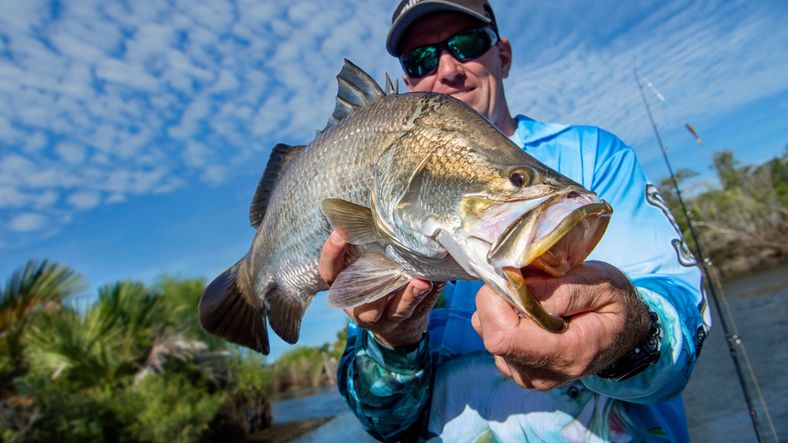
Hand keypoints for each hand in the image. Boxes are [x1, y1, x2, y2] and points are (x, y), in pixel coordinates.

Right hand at [319, 231, 443, 347]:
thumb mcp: (362, 269)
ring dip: (410, 295)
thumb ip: (365, 248)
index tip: (339, 232)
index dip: (331, 254)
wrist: (396, 328)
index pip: (330, 272)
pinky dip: (431, 295)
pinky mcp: (411, 320)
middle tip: (380, 262)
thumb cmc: (375, 285)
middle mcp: (362, 308)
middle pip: (361, 303)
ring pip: (397, 310)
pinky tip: (438, 281)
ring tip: (422, 281)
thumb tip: (377, 212)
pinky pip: (421, 308)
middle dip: (371, 288)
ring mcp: (388, 318)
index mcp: (345, 290)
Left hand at [470, 261, 650, 390]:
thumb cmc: (614, 306)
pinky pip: (492, 336)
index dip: (495, 302)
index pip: (503, 336)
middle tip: (526, 282)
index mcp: (566, 355)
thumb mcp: (600, 285)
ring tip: (533, 298)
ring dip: (500, 307)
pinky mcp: (517, 369)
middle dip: (498, 299)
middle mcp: (541, 373)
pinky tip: (528, 313)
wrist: (624, 335)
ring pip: (486, 333)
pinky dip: (502, 318)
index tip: (512, 277)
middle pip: (490, 333)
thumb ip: (561, 289)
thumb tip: (519, 287)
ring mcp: (527, 375)